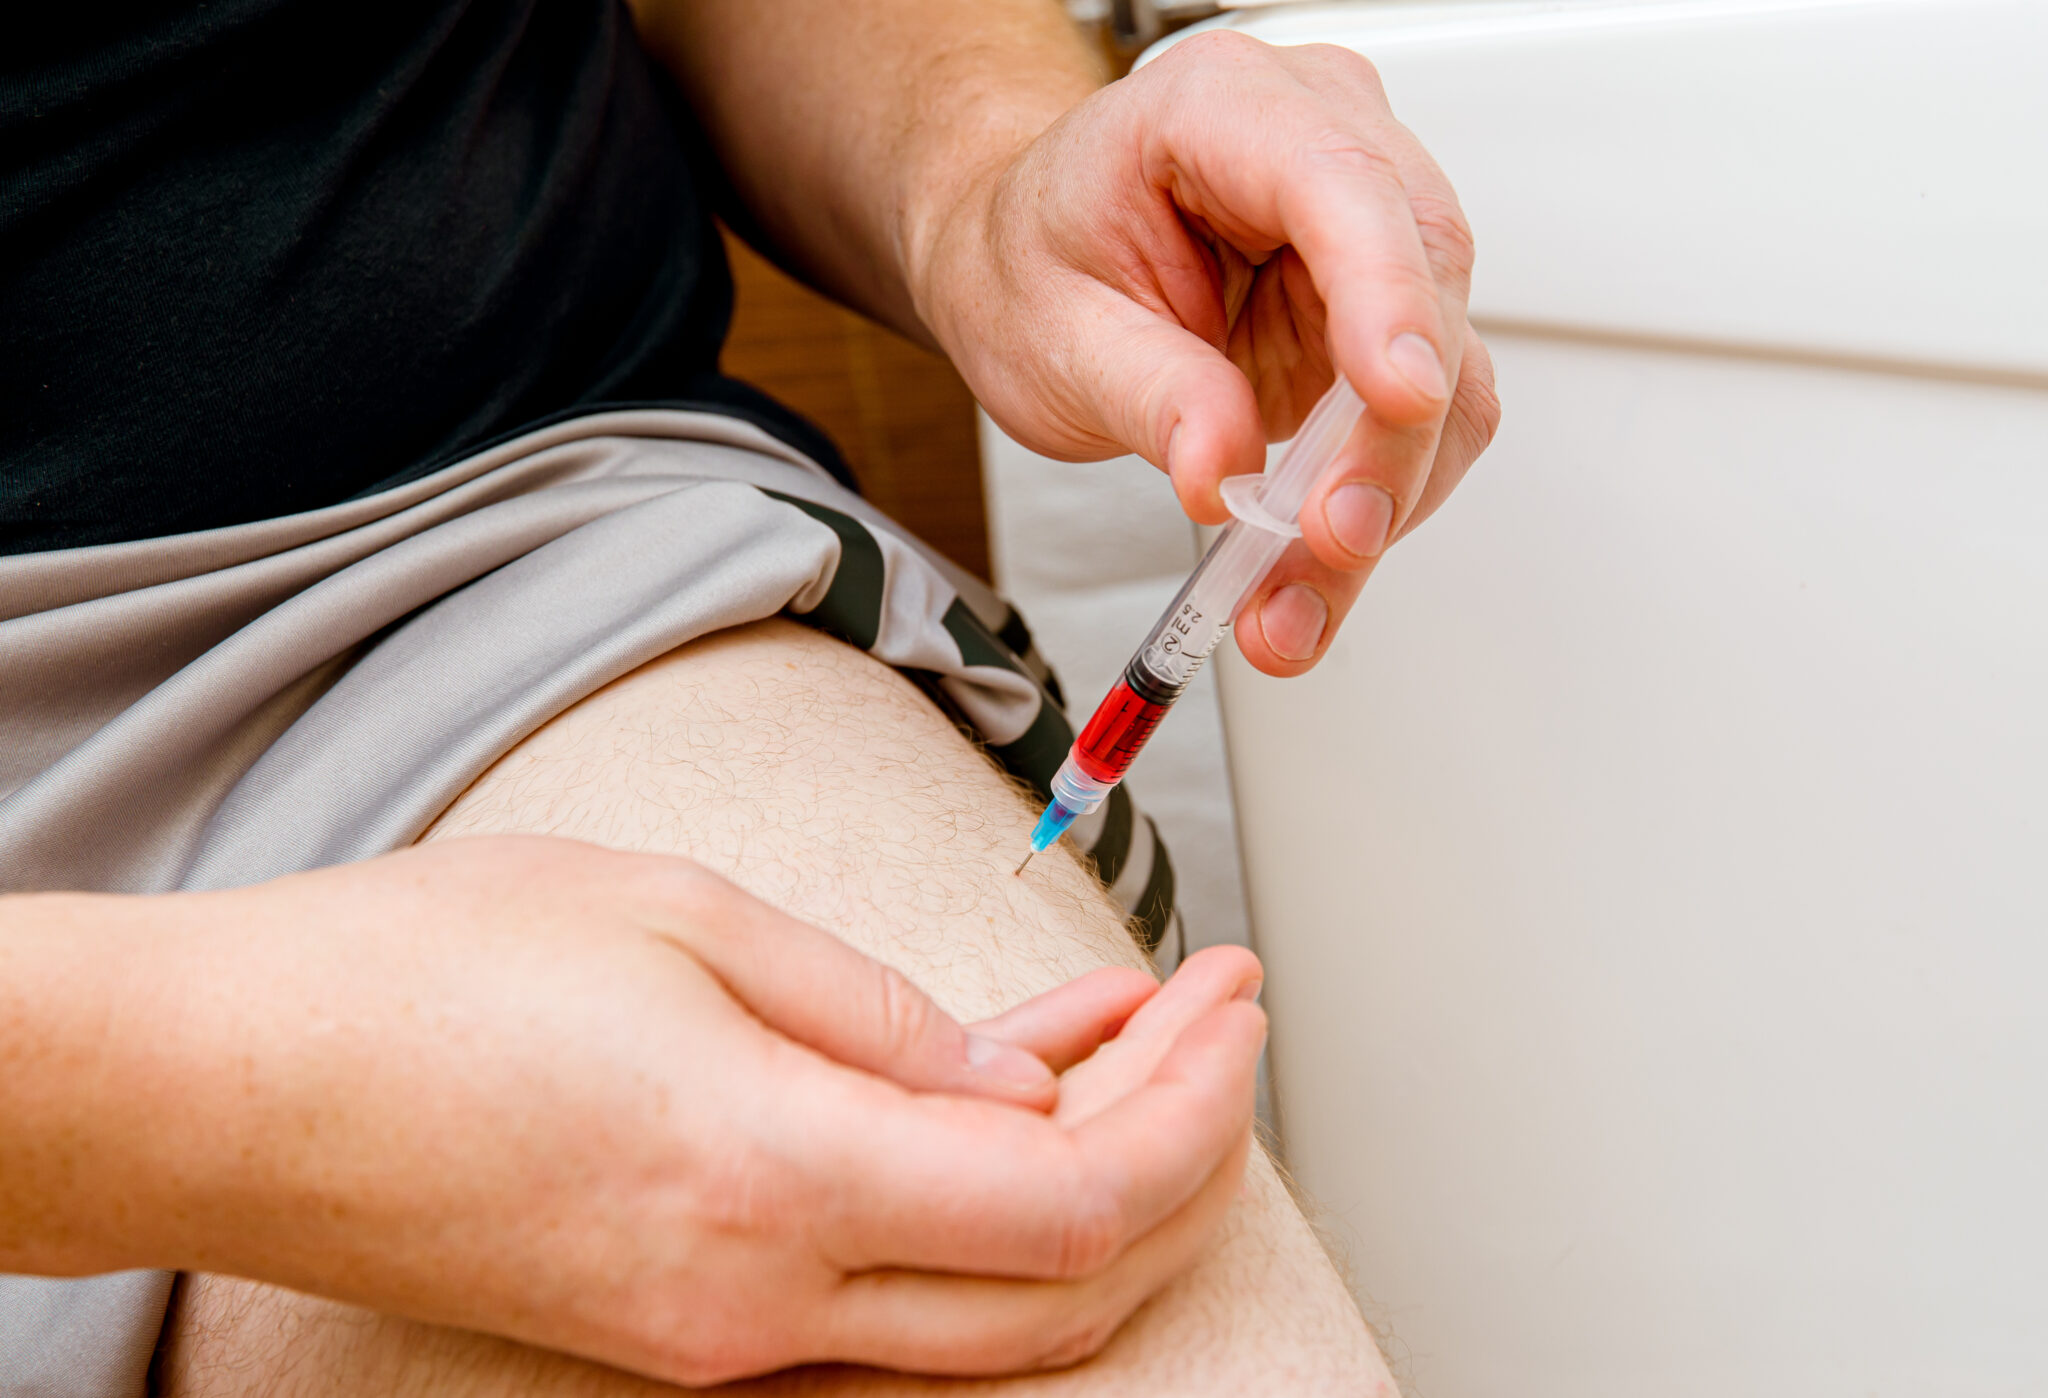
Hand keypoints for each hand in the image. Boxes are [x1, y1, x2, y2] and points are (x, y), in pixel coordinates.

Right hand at [108, 838, 1263, 1383]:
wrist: (233, 1083)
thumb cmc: (427, 975)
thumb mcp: (687, 926)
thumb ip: (883, 1018)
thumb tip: (1026, 1080)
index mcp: (779, 1182)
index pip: (1080, 1199)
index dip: (1194, 1107)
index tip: (1236, 999)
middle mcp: (766, 1304)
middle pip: (1068, 1287)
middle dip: (1183, 1153)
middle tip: (1218, 1020)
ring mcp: (723, 1338)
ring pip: (992, 1310)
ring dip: (1095, 1185)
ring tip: (1139, 1038)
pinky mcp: (684, 1326)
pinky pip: (889, 1294)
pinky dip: (979, 1206)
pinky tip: (1003, 1089)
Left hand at [912, 29, 1500, 675]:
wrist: (1024, 265)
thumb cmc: (1032, 262)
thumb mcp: (1052, 334)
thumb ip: (1146, 395)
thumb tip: (1223, 470)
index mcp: (1224, 108)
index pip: (1343, 185)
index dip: (1386, 295)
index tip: (1399, 397)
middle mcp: (1323, 144)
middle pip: (1420, 283)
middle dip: (1386, 439)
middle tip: (1326, 542)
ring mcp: (1369, 232)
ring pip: (1443, 370)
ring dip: (1384, 498)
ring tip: (1292, 598)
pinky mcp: (1383, 318)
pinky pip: (1424, 420)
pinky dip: (1376, 504)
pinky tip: (1310, 571)